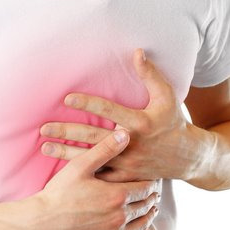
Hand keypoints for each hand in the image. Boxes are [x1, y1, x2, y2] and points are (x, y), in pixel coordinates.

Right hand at [35, 128, 160, 229]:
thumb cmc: (59, 194)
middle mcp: (120, 216)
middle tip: (154, 193)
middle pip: (146, 206)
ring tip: (152, 210)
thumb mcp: (80, 166)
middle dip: (152, 198)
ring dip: (150, 216)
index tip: (152, 178)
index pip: (145, 187)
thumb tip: (125, 133)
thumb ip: (105, 149)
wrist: (42, 225)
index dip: (151, 182)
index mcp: (117, 195)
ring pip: (142, 225)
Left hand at [39, 48, 202, 182]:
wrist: (186, 157)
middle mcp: (131, 144)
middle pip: (93, 137)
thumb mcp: (167, 96)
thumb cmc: (173, 121)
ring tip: (45, 147)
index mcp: (140, 122)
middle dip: (67, 132)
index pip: (109, 110)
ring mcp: (127, 164)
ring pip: (92, 158)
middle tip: (44, 128)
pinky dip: (80, 172)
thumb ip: (150, 74)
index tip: (67, 98)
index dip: (88, 104)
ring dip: (66, 153)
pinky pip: (99, 175)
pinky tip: (60, 168)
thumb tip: (137, 51)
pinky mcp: (125, 178)